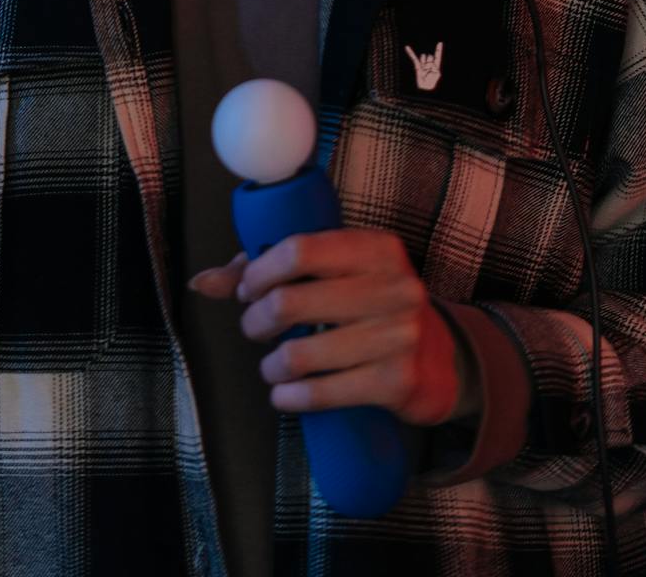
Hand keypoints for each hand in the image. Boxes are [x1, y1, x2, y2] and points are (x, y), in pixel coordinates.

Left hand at [188, 229, 480, 424]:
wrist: (443, 359)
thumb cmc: (373, 305)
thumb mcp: (339, 273)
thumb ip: (270, 270)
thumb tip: (202, 283)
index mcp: (376, 248)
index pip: (299, 249)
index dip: (259, 272)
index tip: (247, 291)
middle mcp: (393, 286)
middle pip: (292, 302)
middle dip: (257, 321)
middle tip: (255, 329)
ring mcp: (399, 335)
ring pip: (303, 353)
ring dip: (272, 366)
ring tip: (270, 366)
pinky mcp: (398, 381)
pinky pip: (324, 393)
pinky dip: (291, 397)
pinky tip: (283, 395)